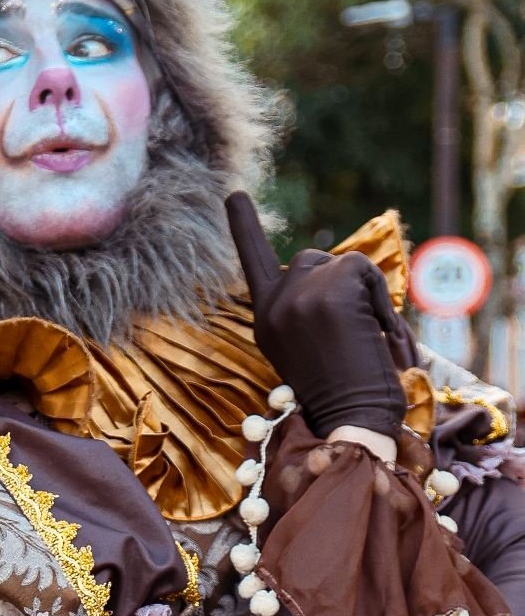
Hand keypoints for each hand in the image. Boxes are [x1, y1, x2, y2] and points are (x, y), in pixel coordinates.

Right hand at [226, 193, 406, 442]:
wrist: (352, 421)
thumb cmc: (343, 396)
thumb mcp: (310, 347)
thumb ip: (308, 309)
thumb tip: (335, 275)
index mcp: (265, 320)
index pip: (252, 262)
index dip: (243, 226)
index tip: (234, 194)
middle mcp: (272, 304)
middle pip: (313, 262)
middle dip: (342, 288)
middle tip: (358, 338)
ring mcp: (295, 294)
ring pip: (340, 265)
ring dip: (365, 296)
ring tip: (368, 341)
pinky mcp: (326, 289)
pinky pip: (363, 270)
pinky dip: (381, 299)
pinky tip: (376, 334)